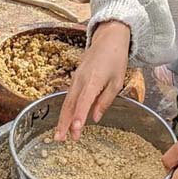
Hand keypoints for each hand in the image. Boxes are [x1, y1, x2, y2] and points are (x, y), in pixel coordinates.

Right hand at [54, 21, 130, 140]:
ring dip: (63, 119)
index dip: (79, 116)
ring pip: (67, 102)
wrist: (108, 39)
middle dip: (64, 123)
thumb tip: (96, 117)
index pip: (84, 101)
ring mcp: (75, 79)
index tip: (76, 129)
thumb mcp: (117, 81)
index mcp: (93, 80)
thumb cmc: (116, 59)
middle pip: (70, 104)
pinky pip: (69, 97)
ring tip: (60, 135)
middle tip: (60, 139)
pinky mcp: (75, 79)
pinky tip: (66, 121)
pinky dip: (66, 110)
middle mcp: (80, 80)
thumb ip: (105, 100)